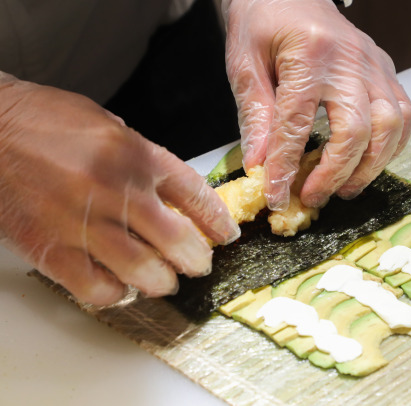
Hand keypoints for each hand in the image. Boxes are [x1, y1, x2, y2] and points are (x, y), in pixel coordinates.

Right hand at [0, 77, 239, 304]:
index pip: (195, 195)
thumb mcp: (109, 125)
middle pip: (177, 241)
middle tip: (199, 265)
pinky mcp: (50, 249)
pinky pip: (98, 288)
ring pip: (143, 272)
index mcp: (135, 153)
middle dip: (196, 260)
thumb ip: (144, 159)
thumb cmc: (44, 122)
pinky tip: (119, 286)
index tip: (226, 234)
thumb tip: (173, 197)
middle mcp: (115, 189)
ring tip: (163, 281)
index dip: (217, 221)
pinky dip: (115, 293)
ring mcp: (83, 222)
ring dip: (161, 282)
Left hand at [223, 0, 410, 210]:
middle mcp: (349, 60)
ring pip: (391, 126)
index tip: (276, 197)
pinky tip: (369, 162)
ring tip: (344, 188)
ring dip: (370, 167)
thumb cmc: (263, 24)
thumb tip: (259, 165)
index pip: (297, 123)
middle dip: (335, 174)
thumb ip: (255, 115)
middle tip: (313, 197)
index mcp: (307, 54)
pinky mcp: (386, 70)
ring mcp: (374, 64)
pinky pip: (404, 115)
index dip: (286, 167)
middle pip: (356, 130)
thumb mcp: (244, 65)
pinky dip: (391, 147)